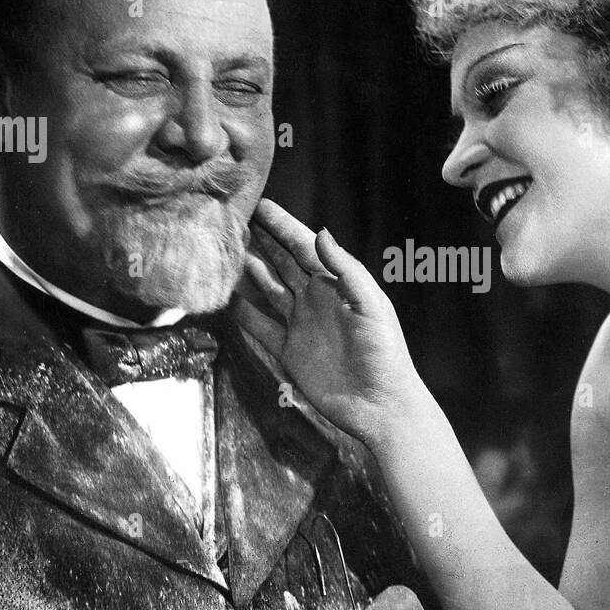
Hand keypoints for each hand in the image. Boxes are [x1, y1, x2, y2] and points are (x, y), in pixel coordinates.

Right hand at [233, 198, 420, 446]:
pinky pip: (259, 326)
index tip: (259, 204)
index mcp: (337, 284)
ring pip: (266, 289)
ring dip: (247, 270)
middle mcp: (315, 299)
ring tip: (224, 249)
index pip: (304, 246)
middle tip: (233, 218)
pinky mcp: (288, 351)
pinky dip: (241, 312)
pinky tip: (223, 298)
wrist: (380, 405)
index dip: (282, 225)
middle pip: (281, 262)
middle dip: (259, 240)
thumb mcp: (371, 306)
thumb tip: (320, 233)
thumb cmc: (385, 353)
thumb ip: (347, 270)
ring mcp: (300, 324)